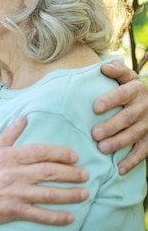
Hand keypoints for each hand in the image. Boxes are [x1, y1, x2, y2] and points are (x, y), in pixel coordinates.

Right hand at [0, 116, 88, 225]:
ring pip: (49, 193)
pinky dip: (57, 217)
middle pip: (50, 172)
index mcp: (9, 156)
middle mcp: (14, 173)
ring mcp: (15, 193)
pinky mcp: (13, 210)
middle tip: (85, 174)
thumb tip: (23, 118)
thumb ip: (9, 134)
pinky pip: (40, 214)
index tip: (74, 156)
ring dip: (71, 194)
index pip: (41, 152)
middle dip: (71, 173)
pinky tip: (70, 217)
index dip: (61, 153)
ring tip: (84, 193)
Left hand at [93, 59, 147, 173]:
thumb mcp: (125, 76)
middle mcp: (145, 107)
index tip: (95, 107)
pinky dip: (132, 161)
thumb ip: (116, 70)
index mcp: (136, 90)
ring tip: (102, 148)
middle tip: (94, 134)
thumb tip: (104, 67)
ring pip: (135, 135)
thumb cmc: (127, 88)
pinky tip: (120, 169)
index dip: (111, 100)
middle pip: (128, 117)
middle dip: (112, 126)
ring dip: (119, 143)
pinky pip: (144, 152)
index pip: (124, 94)